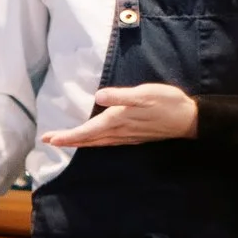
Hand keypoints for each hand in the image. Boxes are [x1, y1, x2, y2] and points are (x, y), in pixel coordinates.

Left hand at [42, 83, 199, 148]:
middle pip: (89, 139)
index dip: (68, 135)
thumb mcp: (145, 94)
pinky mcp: (133, 136)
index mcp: (118, 120)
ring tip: (63, 141)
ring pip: (97, 142)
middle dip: (68, 140)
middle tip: (48, 140)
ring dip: (79, 142)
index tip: (50, 138)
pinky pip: (107, 142)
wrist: (188, 119)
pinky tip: (92, 141)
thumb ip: (121, 96)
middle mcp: (120, 132)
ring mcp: (127, 136)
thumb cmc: (167, 102)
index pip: (87, 130)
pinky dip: (94, 142)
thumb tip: (98, 97)